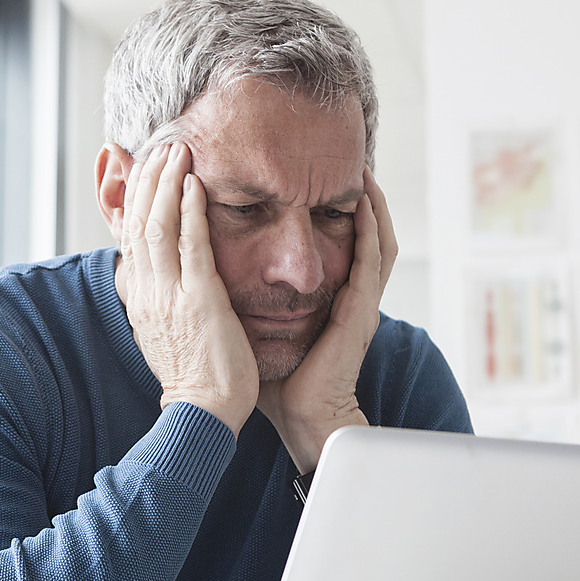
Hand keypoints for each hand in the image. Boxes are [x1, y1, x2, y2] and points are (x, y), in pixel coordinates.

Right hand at [118, 141, 259, 434]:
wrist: (204, 413)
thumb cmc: (194, 377)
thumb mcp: (164, 333)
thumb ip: (160, 301)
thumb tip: (154, 282)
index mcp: (140, 299)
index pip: (131, 236)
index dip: (137, 198)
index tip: (146, 169)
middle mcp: (148, 292)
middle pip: (138, 222)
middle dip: (149, 180)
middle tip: (161, 146)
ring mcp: (170, 295)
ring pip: (159, 226)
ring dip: (167, 184)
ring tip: (178, 151)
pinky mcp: (199, 300)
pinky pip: (191, 245)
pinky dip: (190, 211)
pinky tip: (195, 184)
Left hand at [257, 168, 397, 472]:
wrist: (302, 417)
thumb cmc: (277, 379)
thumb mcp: (258, 325)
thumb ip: (243, 299)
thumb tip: (204, 272)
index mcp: (324, 297)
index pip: (330, 243)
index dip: (328, 211)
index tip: (313, 178)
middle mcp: (344, 294)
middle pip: (359, 234)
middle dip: (357, 199)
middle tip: (346, 163)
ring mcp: (358, 303)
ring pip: (375, 241)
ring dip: (373, 206)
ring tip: (364, 173)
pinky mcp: (360, 313)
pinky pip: (373, 264)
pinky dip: (372, 232)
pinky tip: (365, 207)